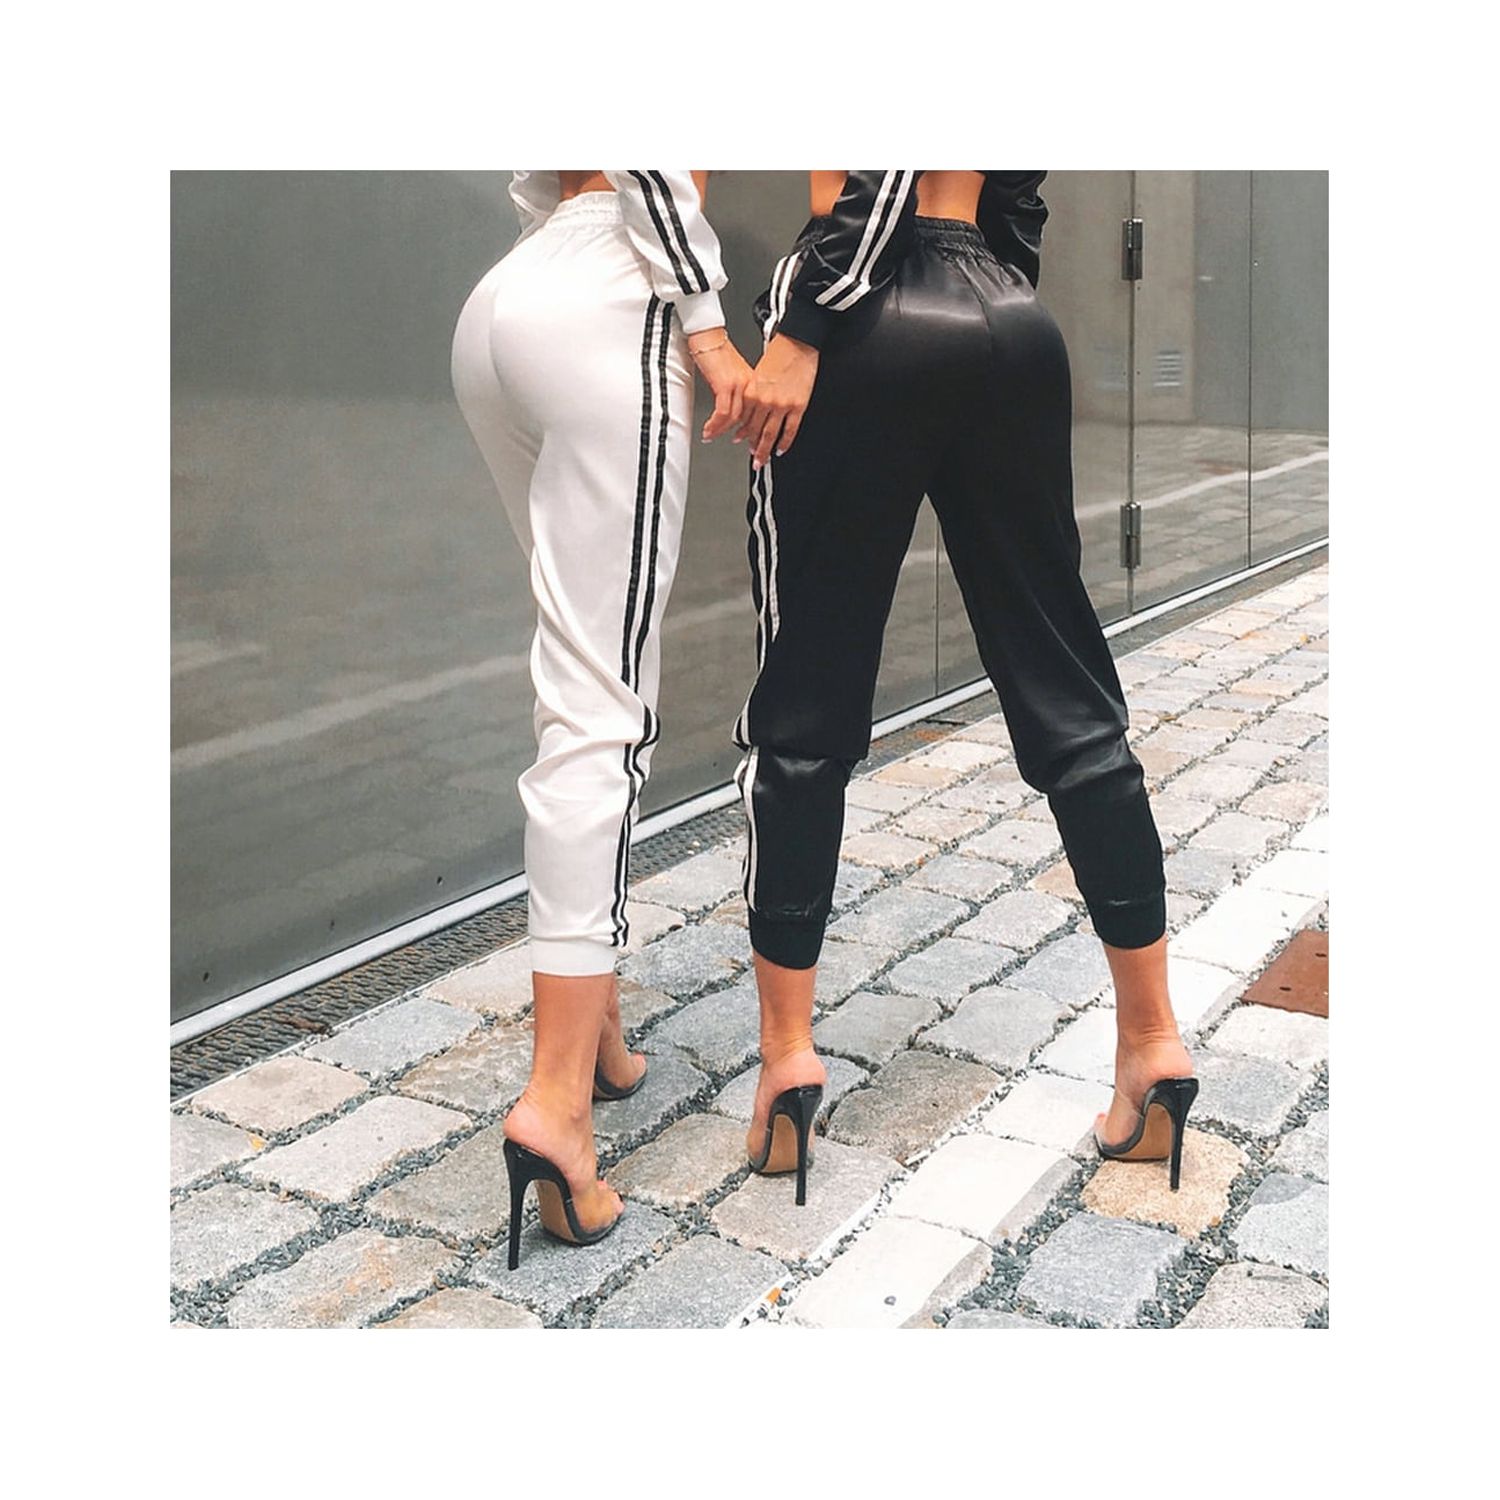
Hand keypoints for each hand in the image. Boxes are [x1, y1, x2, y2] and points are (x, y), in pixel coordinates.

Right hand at [688, 329, 753, 441]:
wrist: (708, 334)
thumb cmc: (717, 351)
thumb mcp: (731, 375)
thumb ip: (735, 392)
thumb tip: (732, 412)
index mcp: (754, 381)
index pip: (758, 412)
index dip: (753, 429)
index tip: (749, 440)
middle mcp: (750, 384)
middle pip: (750, 418)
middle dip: (744, 436)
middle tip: (736, 446)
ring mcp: (739, 385)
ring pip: (736, 418)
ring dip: (722, 431)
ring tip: (713, 437)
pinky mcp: (726, 385)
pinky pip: (723, 412)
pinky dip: (715, 424)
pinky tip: (709, 430)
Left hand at [736, 333, 819, 468]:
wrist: (798, 341)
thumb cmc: (780, 352)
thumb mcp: (759, 373)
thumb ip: (754, 392)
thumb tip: (752, 406)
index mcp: (752, 392)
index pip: (744, 419)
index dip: (741, 432)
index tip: (738, 439)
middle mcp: (765, 401)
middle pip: (755, 431)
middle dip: (751, 446)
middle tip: (751, 456)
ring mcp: (781, 406)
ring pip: (770, 435)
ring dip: (764, 450)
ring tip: (761, 461)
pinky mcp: (798, 406)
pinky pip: (790, 431)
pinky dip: (784, 443)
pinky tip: (781, 450)